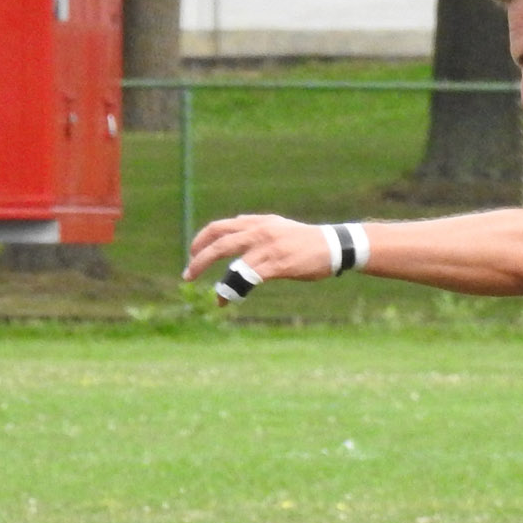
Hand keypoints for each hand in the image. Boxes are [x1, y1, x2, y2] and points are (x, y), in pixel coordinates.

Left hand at [184, 214, 333, 285]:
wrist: (334, 245)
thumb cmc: (306, 240)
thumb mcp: (278, 226)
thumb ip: (256, 227)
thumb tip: (237, 226)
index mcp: (257, 222)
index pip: (220, 227)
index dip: (202, 240)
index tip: (193, 253)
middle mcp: (259, 231)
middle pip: (219, 243)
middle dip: (199, 260)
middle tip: (188, 275)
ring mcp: (267, 248)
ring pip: (231, 263)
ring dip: (217, 281)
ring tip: (213, 297)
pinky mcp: (277, 265)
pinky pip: (248, 278)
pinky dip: (235, 290)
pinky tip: (228, 299)